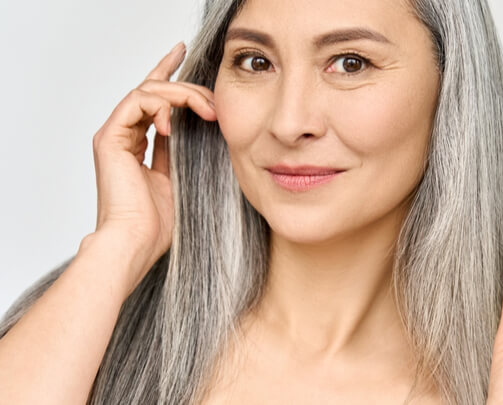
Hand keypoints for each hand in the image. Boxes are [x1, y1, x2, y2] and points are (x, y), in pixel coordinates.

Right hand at [90, 41, 216, 292]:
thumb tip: (206, 128)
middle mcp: (124, 136)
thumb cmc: (158, 224)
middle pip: (153, 90)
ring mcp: (115, 135)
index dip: (169, 75)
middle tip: (214, 101)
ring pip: (147, 91)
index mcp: (139, 145)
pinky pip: (136, 102)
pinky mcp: (110, 138)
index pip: (155, 101)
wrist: (136, 243)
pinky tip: (176, 124)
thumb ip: (185, 150)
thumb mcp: (182, 178)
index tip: (184, 53)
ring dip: (182, 95)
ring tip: (206, 111)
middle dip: (187, 87)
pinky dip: (160, 106)